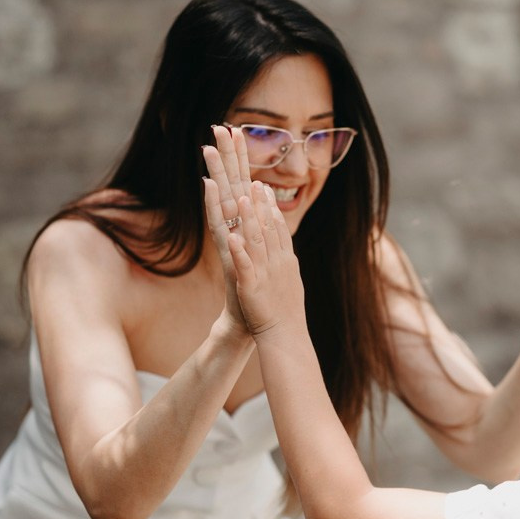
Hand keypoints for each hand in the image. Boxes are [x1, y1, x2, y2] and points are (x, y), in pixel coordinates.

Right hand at [203, 125, 261, 333]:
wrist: (252, 318)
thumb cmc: (258, 286)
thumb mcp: (263, 251)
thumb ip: (261, 227)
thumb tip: (260, 203)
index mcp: (244, 226)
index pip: (240, 184)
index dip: (239, 159)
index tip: (235, 130)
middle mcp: (233, 229)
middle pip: (227, 185)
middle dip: (224, 156)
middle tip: (217, 127)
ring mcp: (228, 239)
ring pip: (220, 200)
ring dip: (216, 174)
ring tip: (209, 150)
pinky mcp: (227, 252)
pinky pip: (219, 225)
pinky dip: (215, 206)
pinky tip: (211, 187)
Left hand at [222, 182, 305, 339]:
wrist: (285, 336)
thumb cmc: (285, 312)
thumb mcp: (288, 281)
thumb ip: (284, 262)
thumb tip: (284, 249)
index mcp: (286, 260)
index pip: (278, 228)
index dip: (270, 207)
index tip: (264, 188)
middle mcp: (277, 262)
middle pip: (268, 227)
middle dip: (260, 203)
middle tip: (254, 182)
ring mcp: (265, 273)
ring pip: (257, 241)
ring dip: (249, 219)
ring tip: (241, 199)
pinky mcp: (251, 286)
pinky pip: (245, 265)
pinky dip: (239, 250)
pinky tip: (231, 236)